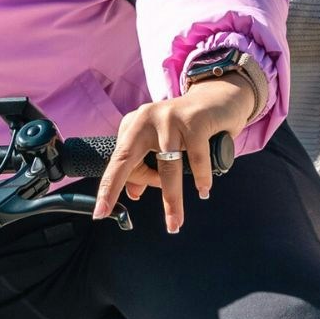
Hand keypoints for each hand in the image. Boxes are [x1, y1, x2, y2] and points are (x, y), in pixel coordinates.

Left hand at [92, 77, 257, 235]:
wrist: (219, 98)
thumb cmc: (187, 126)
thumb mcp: (162, 146)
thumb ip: (146, 168)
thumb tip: (133, 193)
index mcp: (134, 125)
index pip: (117, 160)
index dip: (108, 187)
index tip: (100, 212)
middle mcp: (147, 118)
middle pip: (132, 161)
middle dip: (126, 191)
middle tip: (116, 215)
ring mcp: (169, 118)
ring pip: (167, 166)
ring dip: (172, 198)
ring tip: (175, 220)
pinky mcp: (194, 121)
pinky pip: (196, 159)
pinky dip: (200, 178)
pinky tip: (203, 189)